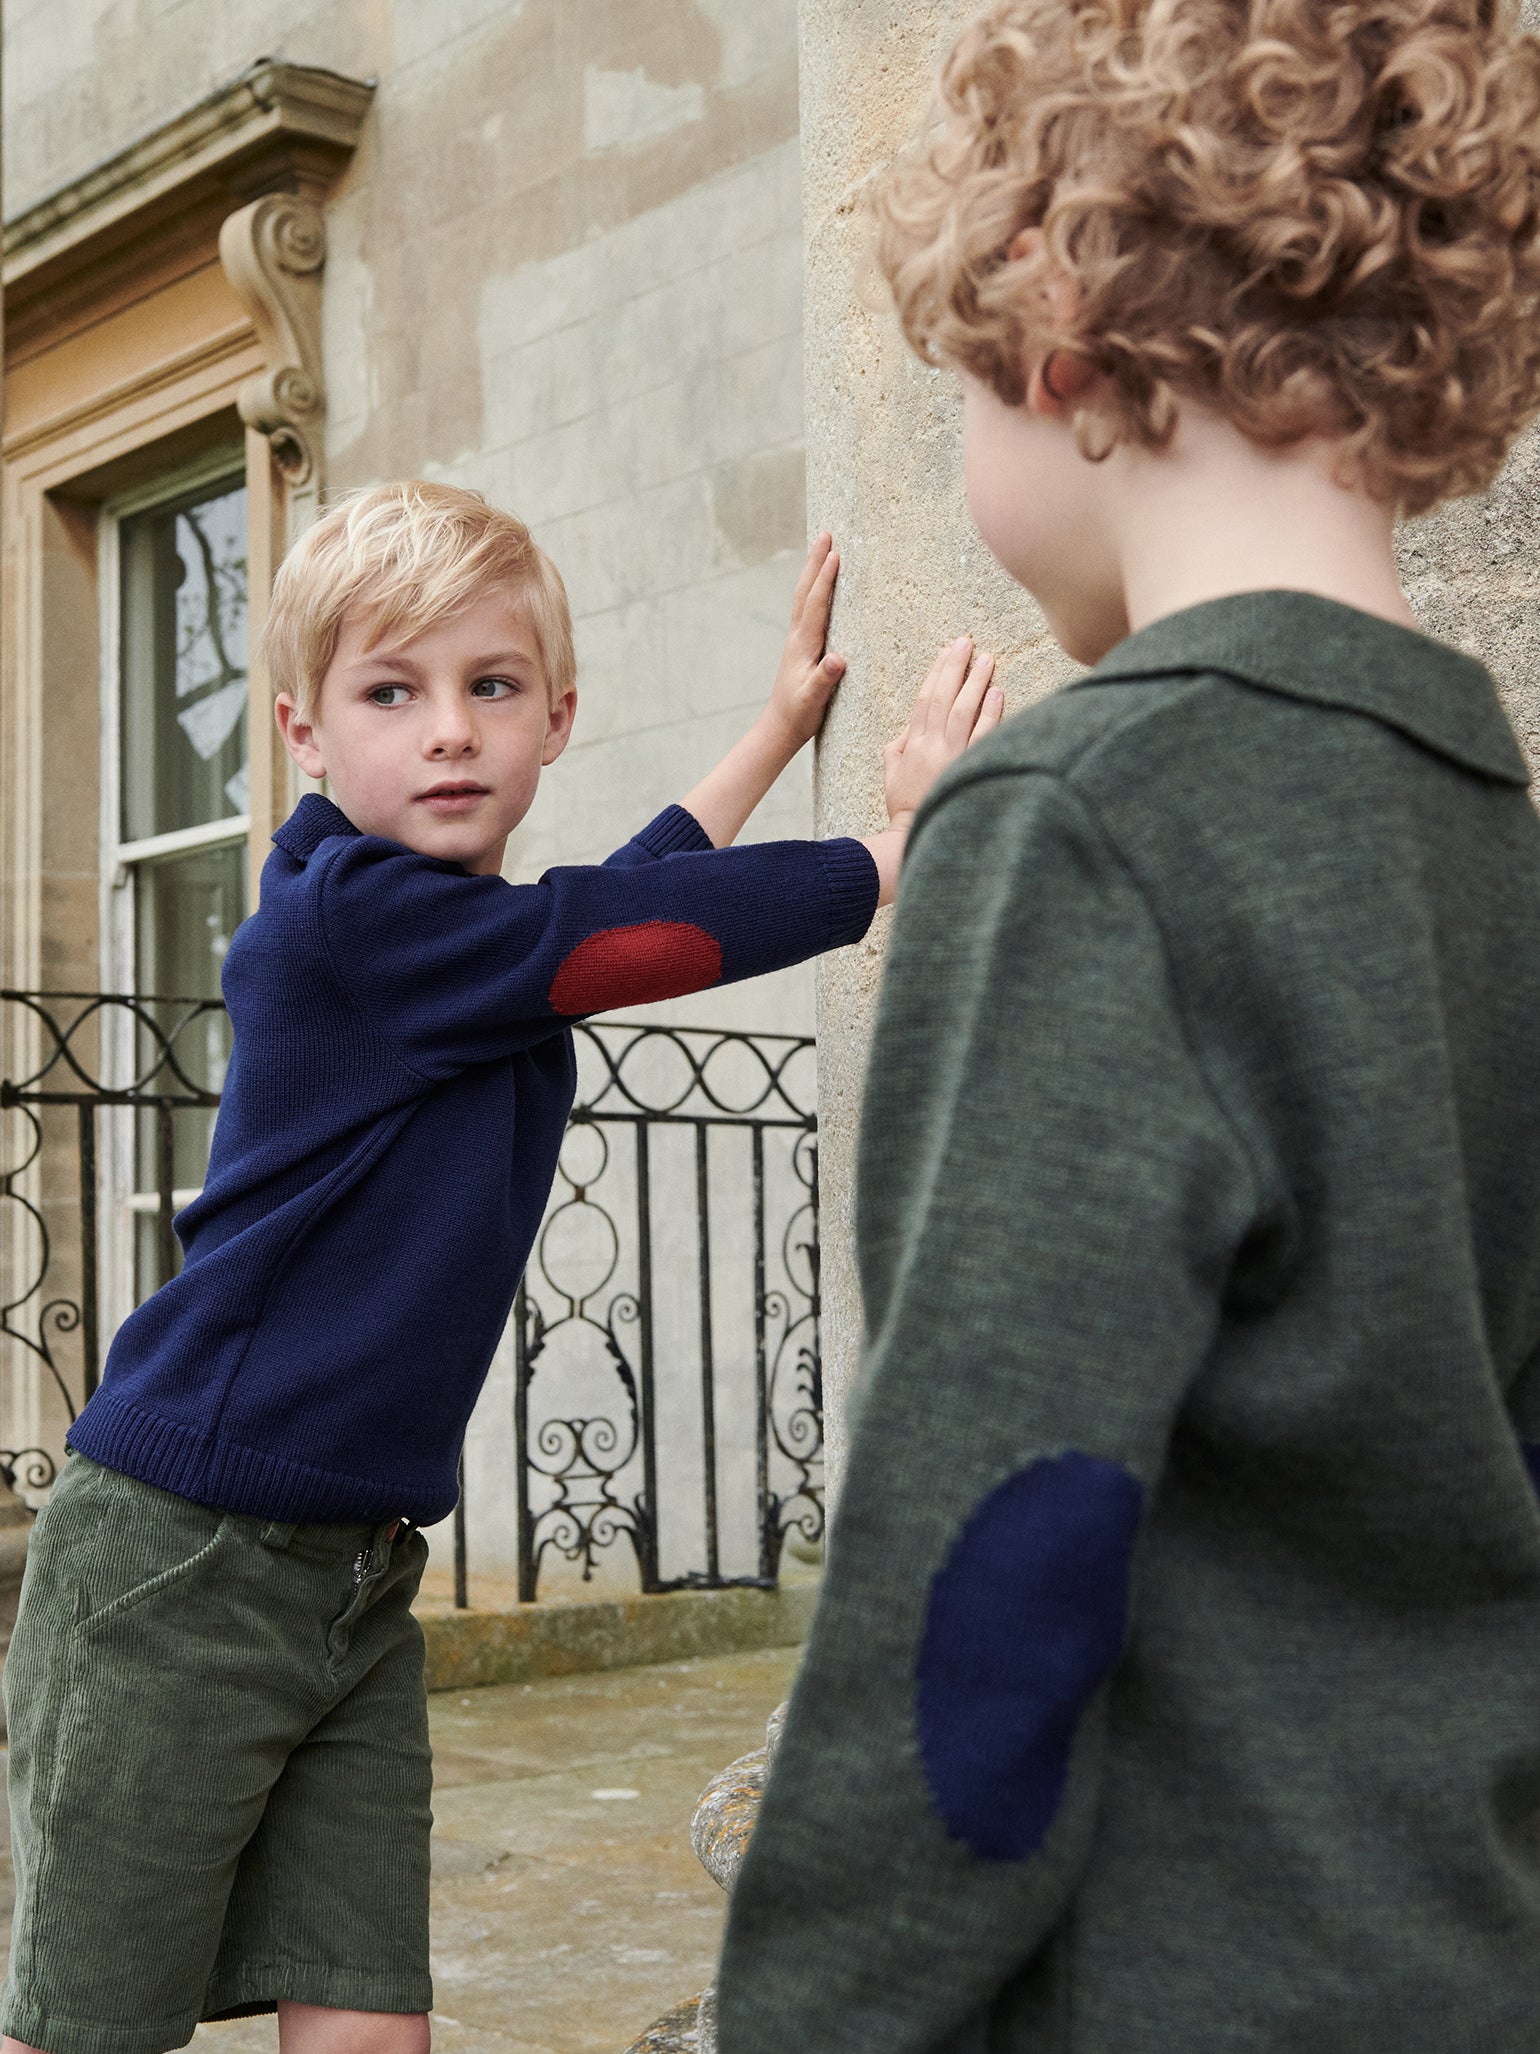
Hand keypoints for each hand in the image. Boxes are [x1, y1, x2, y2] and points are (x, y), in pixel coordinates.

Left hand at [767, 533, 846, 748]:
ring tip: (822, 549)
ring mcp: (797, 641)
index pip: (816, 605)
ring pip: (804, 597)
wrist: (779, 728)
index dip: (825, 579)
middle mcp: (797, 637)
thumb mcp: (813, 699)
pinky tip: (818, 587)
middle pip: (805, 591)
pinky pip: (807, 609)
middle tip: (825, 534)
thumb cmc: (799, 715)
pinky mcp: (800, 647)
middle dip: (815, 562)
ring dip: (812, 571)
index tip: (836, 554)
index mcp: (803, 645)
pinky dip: (813, 590)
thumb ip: (825, 678)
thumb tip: (838, 658)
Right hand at [882, 637, 1002, 829]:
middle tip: (967, 642)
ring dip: (974, 682)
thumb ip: (900, 744)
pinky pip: (982, 735)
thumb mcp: (892, 770)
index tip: (947, 652)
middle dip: (955, 666)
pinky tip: (997, 692)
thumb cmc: (904, 804)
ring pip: (963, 710)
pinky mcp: (968, 768)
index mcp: (912, 743)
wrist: (914, 833)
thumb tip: (912, 724)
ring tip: (987, 659)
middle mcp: (931, 745)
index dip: (936, 672)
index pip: (925, 699)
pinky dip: (990, 713)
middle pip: (943, 696)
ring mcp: (951, 756)